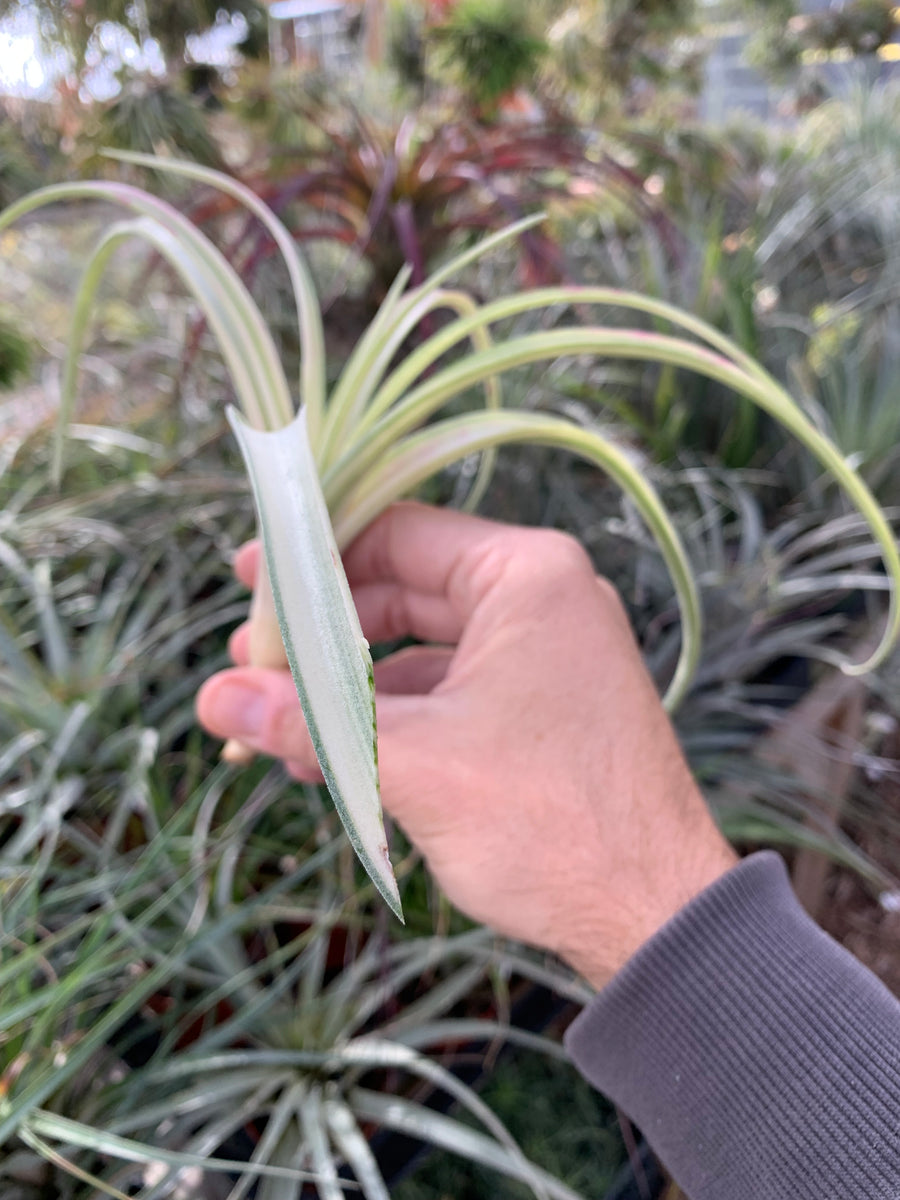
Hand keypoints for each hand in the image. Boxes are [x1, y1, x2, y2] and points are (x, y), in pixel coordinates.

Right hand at [196, 503, 735, 986]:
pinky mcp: (538, 711)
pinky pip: (444, 694)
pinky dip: (388, 720)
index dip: (312, 557)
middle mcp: (539, 601)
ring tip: (274, 727)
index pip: (396, 532)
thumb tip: (213, 698)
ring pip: (417, 650)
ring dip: (346, 688)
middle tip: (248, 666)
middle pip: (401, 590)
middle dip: (321, 634)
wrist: (654, 917)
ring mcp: (542, 657)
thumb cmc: (550, 823)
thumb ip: (309, 721)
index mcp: (525, 575)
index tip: (247, 583)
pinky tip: (331, 761)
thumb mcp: (412, 764)